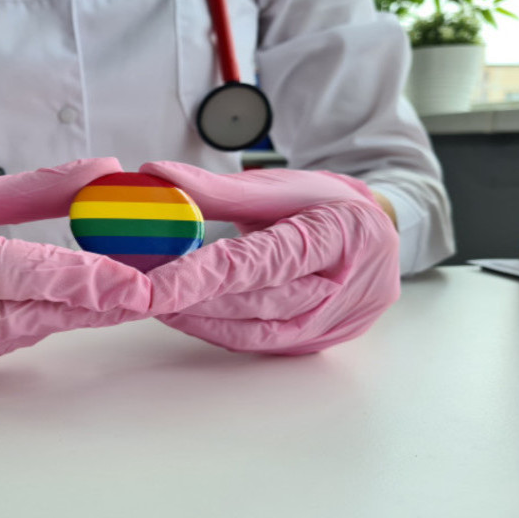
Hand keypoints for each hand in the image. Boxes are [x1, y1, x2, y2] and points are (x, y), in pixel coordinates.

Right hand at [0, 159, 150, 374]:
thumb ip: (34, 188)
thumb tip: (103, 173)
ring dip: (61, 318)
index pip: (0, 268)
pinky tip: (55, 313)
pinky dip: (24, 329)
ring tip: (111, 300)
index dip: (68, 277)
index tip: (129, 282)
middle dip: (86, 307)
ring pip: (5, 337)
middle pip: (13, 314)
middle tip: (143, 296)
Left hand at [139, 162, 399, 354]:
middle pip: (256, 302)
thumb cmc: (328, 203)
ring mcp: (332, 322)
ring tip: (156, 303)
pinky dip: (218, 330)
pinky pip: (260, 343)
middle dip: (193, 300)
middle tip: (141, 293)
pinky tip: (185, 317)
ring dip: (200, 320)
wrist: (378, 232)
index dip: (202, 276)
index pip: (258, 263)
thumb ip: (216, 188)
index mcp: (340, 236)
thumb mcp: (279, 185)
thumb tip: (155, 175)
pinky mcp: (315, 341)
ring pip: (255, 330)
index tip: (153, 285)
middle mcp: (343, 288)